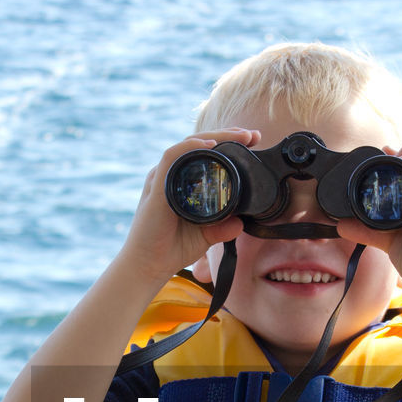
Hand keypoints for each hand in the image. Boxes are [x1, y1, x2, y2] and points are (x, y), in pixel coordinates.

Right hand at [115, 128, 260, 285]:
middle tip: (253, 135)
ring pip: (188, 144)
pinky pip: (171, 158)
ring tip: (239, 135)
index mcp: (181, 181)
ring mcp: (162, 178)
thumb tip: (241, 223)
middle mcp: (171, 175)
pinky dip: (190, 148)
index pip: (205, 154)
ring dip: (215, 136)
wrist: (148, 266)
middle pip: (199, 144)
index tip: (253, 141)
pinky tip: (209, 146)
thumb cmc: (171, 249)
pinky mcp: (156, 187)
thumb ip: (222, 228)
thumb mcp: (205, 236)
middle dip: (228, 135)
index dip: (229, 143)